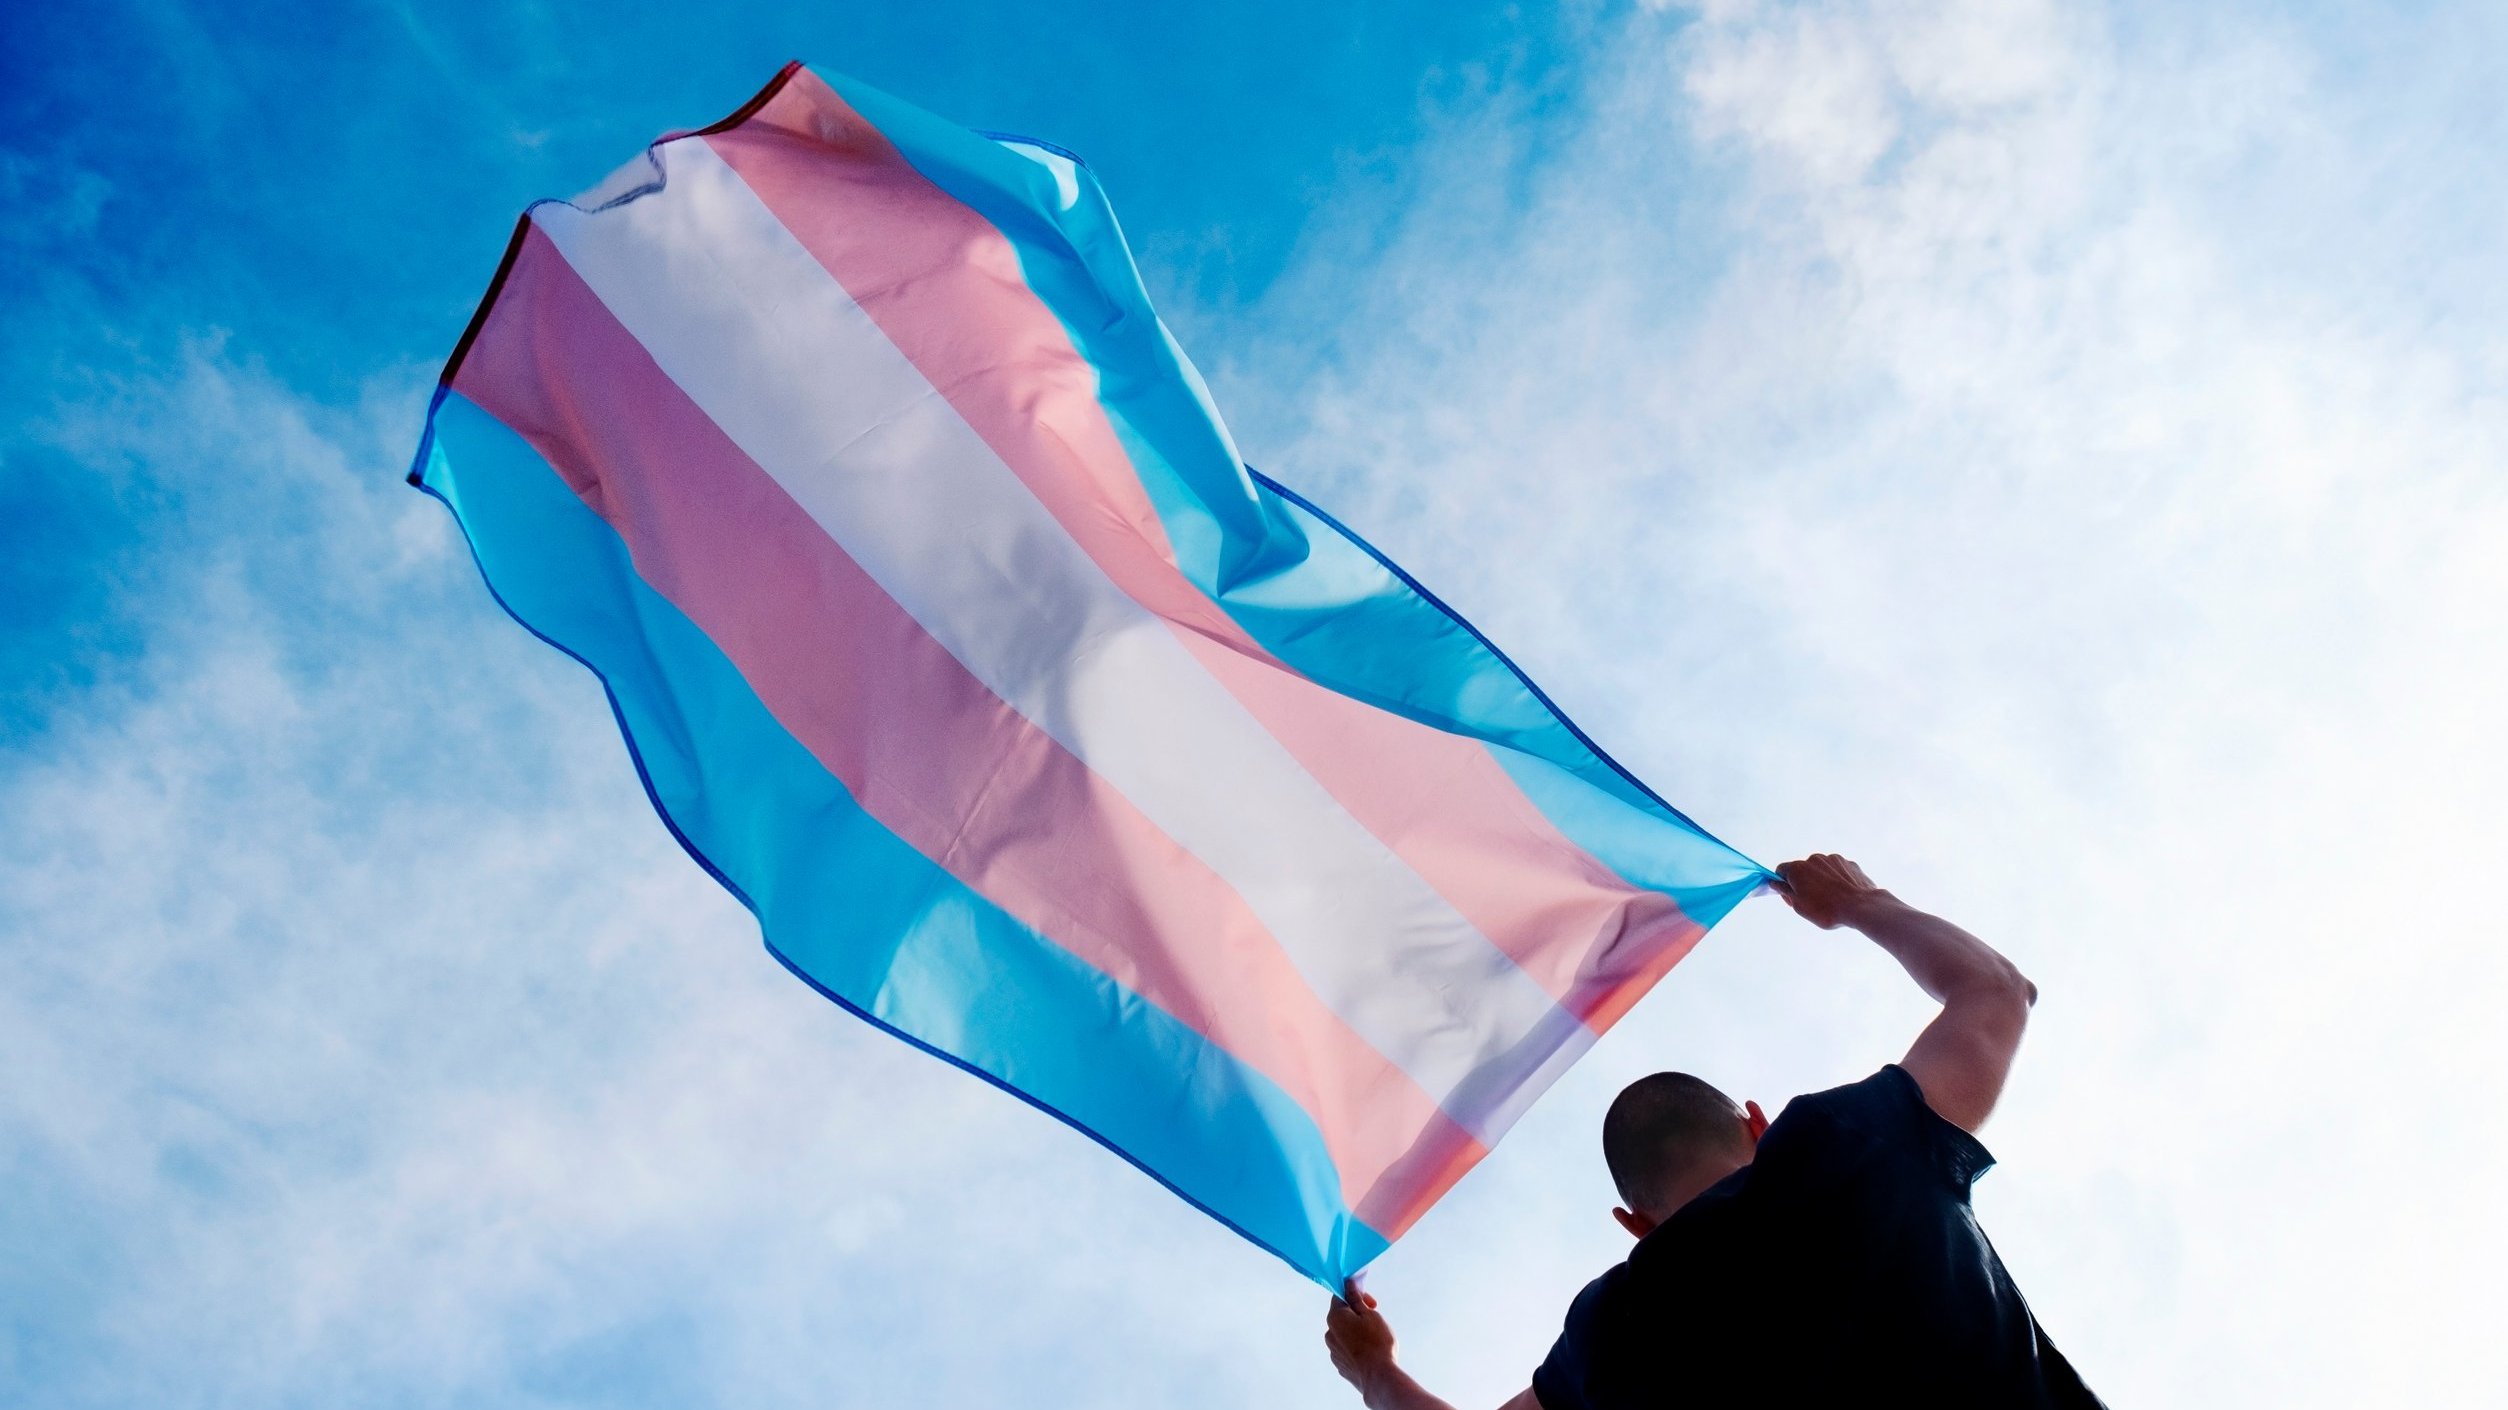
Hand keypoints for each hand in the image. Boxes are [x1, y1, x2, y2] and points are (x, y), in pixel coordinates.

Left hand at [1324, 1279, 1398, 1397]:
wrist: (1378, 1377)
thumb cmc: (1377, 1342)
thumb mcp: (1370, 1315)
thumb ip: (1356, 1299)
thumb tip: (1348, 1284)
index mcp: (1334, 1317)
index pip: (1340, 1296)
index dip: (1356, 1295)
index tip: (1372, 1303)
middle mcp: (1329, 1333)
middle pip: (1342, 1316)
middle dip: (1358, 1314)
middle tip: (1375, 1318)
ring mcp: (1333, 1351)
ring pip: (1344, 1334)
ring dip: (1357, 1331)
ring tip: (1375, 1337)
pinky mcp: (1340, 1365)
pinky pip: (1347, 1349)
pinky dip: (1356, 1346)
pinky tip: (1370, 1351)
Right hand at [1772, 853, 1889, 929]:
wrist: (1860, 907)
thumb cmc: (1827, 910)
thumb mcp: (1799, 906)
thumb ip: (1785, 892)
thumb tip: (1775, 883)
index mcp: (1798, 869)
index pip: (1781, 870)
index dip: (1783, 884)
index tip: (1789, 896)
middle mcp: (1814, 859)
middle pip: (1802, 869)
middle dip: (1804, 882)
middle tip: (1811, 901)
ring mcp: (1833, 859)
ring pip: (1821, 869)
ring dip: (1821, 880)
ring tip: (1831, 899)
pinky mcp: (1849, 863)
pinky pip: (1837, 870)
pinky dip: (1837, 879)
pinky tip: (1843, 894)